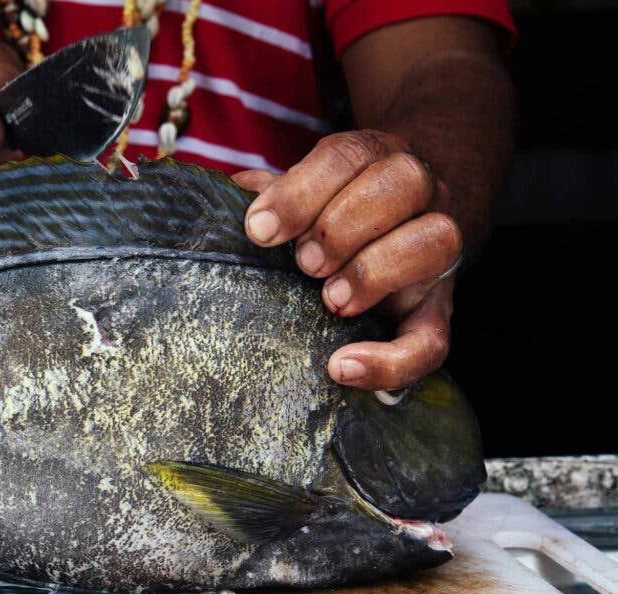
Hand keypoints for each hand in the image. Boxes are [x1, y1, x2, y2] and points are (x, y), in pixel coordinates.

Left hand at [233, 130, 461, 390]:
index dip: (301, 191)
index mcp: (375, 157)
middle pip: (405, 182)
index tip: (258, 229)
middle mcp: (418, 192)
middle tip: (303, 262)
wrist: (395, 234)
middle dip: (344, 225)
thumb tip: (225, 194)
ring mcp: (436, 249)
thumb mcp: (298, 194)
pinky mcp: (436, 311)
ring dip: (377, 271)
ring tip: (330, 300)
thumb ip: (265, 192)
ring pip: (437, 241)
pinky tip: (342, 368)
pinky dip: (392, 360)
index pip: (348, 155)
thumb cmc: (327, 215)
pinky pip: (433, 340)